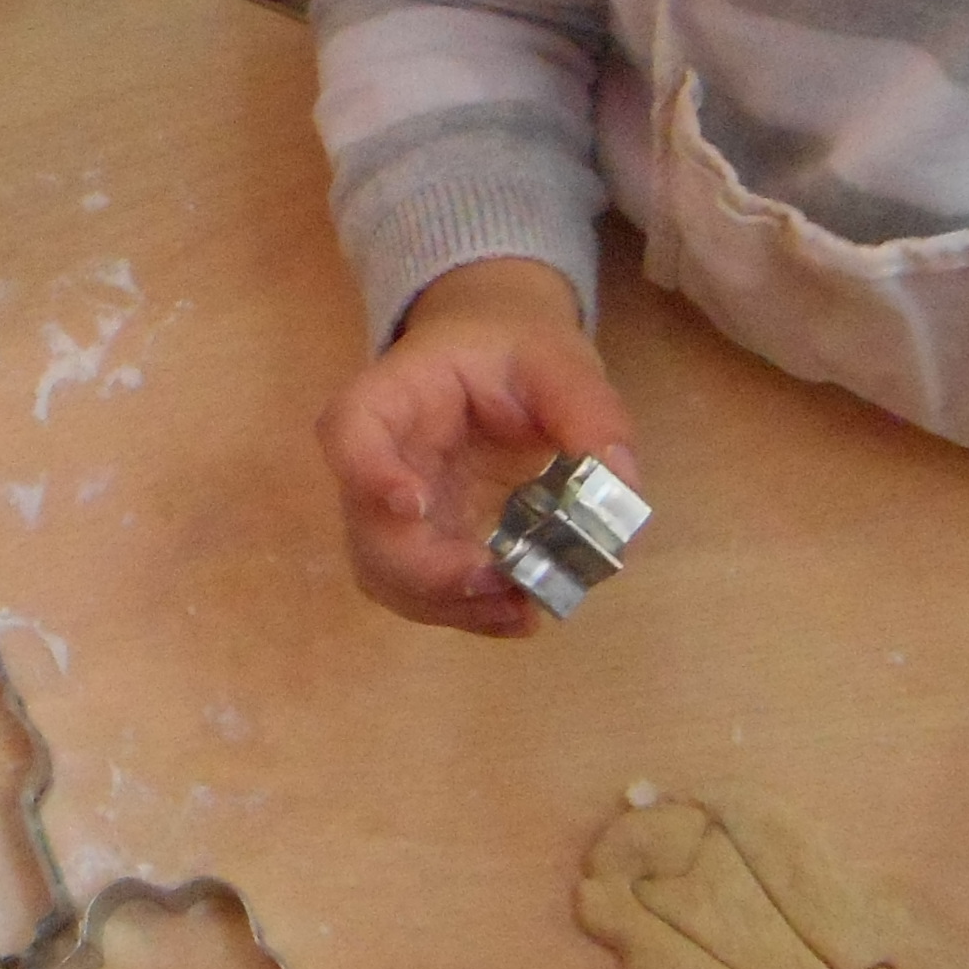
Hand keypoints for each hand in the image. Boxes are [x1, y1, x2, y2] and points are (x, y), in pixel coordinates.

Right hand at [313, 256, 631, 634]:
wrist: (501, 366)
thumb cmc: (517, 353)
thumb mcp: (559, 361)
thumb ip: (591, 412)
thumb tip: (620, 484)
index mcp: (395, 394)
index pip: (348, 428)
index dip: (366, 471)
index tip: (412, 505)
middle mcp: (380, 461)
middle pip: (365, 526)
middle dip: (422, 568)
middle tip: (494, 577)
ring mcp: (396, 513)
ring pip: (386, 574)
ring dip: (446, 604)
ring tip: (519, 607)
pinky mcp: (426, 547)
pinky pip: (425, 595)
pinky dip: (469, 614)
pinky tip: (521, 613)